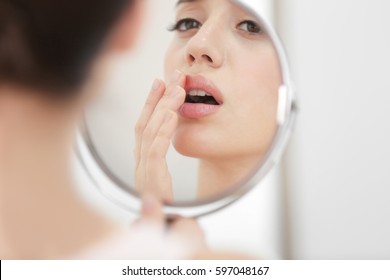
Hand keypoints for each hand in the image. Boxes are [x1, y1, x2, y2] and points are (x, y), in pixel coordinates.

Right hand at [134, 70, 185, 201]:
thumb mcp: (162, 173)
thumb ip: (160, 151)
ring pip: (150, 132)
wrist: (164, 228)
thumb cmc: (165, 201)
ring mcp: (142, 170)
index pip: (143, 124)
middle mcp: (138, 161)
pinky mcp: (151, 179)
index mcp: (141, 159)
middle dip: (159, 97)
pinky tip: (172, 115)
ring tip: (178, 89)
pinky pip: (156, 150)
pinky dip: (163, 130)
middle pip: (145, 123)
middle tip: (173, 76)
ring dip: (164, 108)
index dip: (151, 102)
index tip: (160, 82)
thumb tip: (168, 125)